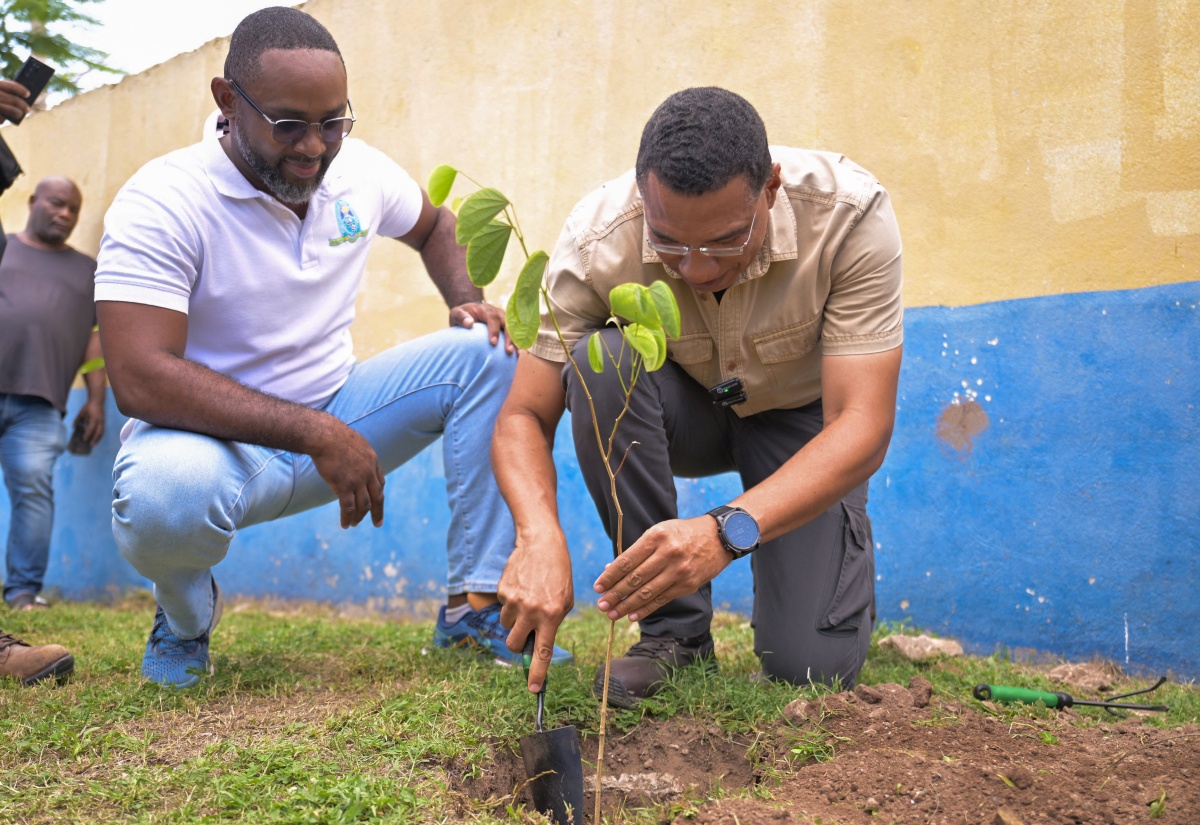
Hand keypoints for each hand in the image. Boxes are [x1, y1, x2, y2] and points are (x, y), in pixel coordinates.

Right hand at [0, 79, 30, 122]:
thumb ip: (2, 92)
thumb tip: (20, 100)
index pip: (10, 86)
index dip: (20, 90)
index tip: (28, 94)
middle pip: (12, 99)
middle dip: (22, 105)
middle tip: (27, 109)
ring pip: (9, 109)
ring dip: (17, 113)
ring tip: (20, 114)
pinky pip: (0, 118)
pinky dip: (2, 119)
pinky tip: (3, 119)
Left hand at [75, 400, 105, 445]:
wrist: (97, 401)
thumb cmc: (88, 407)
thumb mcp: (81, 413)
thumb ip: (77, 420)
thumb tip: (73, 427)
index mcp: (93, 419)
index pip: (91, 428)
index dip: (88, 434)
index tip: (84, 439)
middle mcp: (99, 421)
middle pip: (98, 432)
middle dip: (95, 439)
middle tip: (90, 445)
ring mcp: (102, 422)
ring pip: (102, 432)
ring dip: (98, 439)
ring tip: (94, 444)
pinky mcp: (104, 422)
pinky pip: (102, 430)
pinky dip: (100, 436)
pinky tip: (97, 439)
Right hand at [309, 417, 385, 527]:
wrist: (324, 435)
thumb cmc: (333, 435)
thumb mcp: (353, 442)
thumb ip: (357, 453)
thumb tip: (351, 457)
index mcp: (372, 460)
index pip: (380, 482)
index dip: (378, 494)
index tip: (377, 502)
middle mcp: (368, 472)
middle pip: (377, 497)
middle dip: (378, 511)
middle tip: (378, 523)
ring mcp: (358, 480)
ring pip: (364, 505)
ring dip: (360, 517)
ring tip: (354, 524)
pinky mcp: (344, 486)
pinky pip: (348, 508)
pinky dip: (348, 518)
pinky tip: (345, 525)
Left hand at [449, 301, 514, 353]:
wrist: (470, 313)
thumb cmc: (462, 316)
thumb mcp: (456, 313)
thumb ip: (461, 317)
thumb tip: (469, 323)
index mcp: (485, 309)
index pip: (492, 318)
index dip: (494, 330)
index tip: (493, 343)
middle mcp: (497, 313)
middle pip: (507, 323)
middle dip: (509, 337)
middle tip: (509, 350)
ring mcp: (504, 319)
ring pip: (513, 328)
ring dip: (516, 341)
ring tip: (517, 354)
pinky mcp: (507, 326)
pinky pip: (514, 333)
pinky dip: (517, 343)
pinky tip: (517, 355)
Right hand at [497, 530, 573, 692]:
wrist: (541, 543)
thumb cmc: (558, 574)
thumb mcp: (565, 600)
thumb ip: (553, 622)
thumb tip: (536, 644)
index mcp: (552, 615)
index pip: (543, 651)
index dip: (537, 672)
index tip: (534, 689)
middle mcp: (532, 610)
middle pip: (514, 644)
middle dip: (517, 643)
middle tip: (524, 632)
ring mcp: (515, 601)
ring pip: (506, 624)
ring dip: (514, 618)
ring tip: (527, 597)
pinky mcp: (503, 590)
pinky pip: (502, 606)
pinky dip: (510, 600)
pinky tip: (522, 585)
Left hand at [593, 516, 730, 621]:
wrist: (719, 537)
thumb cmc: (682, 533)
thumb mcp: (659, 533)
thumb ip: (636, 551)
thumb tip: (611, 570)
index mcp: (656, 537)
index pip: (627, 561)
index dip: (610, 577)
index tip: (597, 587)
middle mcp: (668, 553)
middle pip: (634, 579)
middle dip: (615, 594)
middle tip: (601, 605)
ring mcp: (679, 571)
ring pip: (646, 592)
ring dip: (626, 606)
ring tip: (612, 614)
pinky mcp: (688, 584)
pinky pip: (662, 599)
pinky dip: (645, 609)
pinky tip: (632, 616)